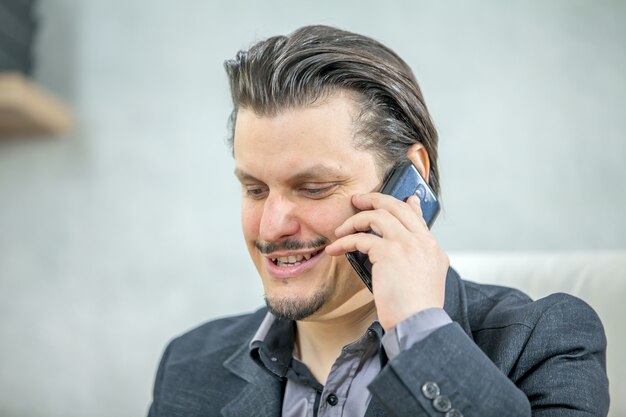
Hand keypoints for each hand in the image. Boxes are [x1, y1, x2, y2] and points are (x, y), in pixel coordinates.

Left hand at [325, 192, 448, 330]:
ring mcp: (407, 244)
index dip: (406, 205)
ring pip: (377, 216)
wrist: (418, 324)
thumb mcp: (426, 281)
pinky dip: (344, 241)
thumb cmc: (416, 310)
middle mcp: (422, 242)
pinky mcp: (389, 252)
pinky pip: (361, 238)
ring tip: (340, 231)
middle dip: (374, 199)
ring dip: (354, 221)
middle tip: (357, 200)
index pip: (417, 217)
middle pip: (396, 207)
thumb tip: (401, 253)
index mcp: (432, 249)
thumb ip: (416, 261)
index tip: (400, 198)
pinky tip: (335, 249)